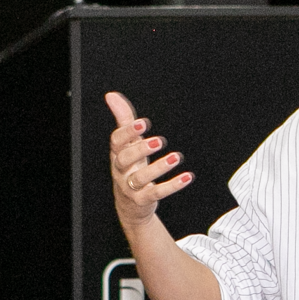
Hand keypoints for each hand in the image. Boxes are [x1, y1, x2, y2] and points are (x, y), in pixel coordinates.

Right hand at [107, 91, 190, 229]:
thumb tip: (111, 95)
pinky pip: (156, 193)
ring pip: (140, 178)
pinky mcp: (142, 200)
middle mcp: (121, 170)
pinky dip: (172, 185)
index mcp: (117, 154)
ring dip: (158, 167)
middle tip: (159, 140)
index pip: (117, 141)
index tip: (143, 122)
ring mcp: (130, 187)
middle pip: (125, 159)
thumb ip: (123, 119)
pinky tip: (187, 177)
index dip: (128, 132)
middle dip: (141, 149)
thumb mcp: (127, 143)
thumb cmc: (130, 167)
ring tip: (175, 157)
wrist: (130, 204)